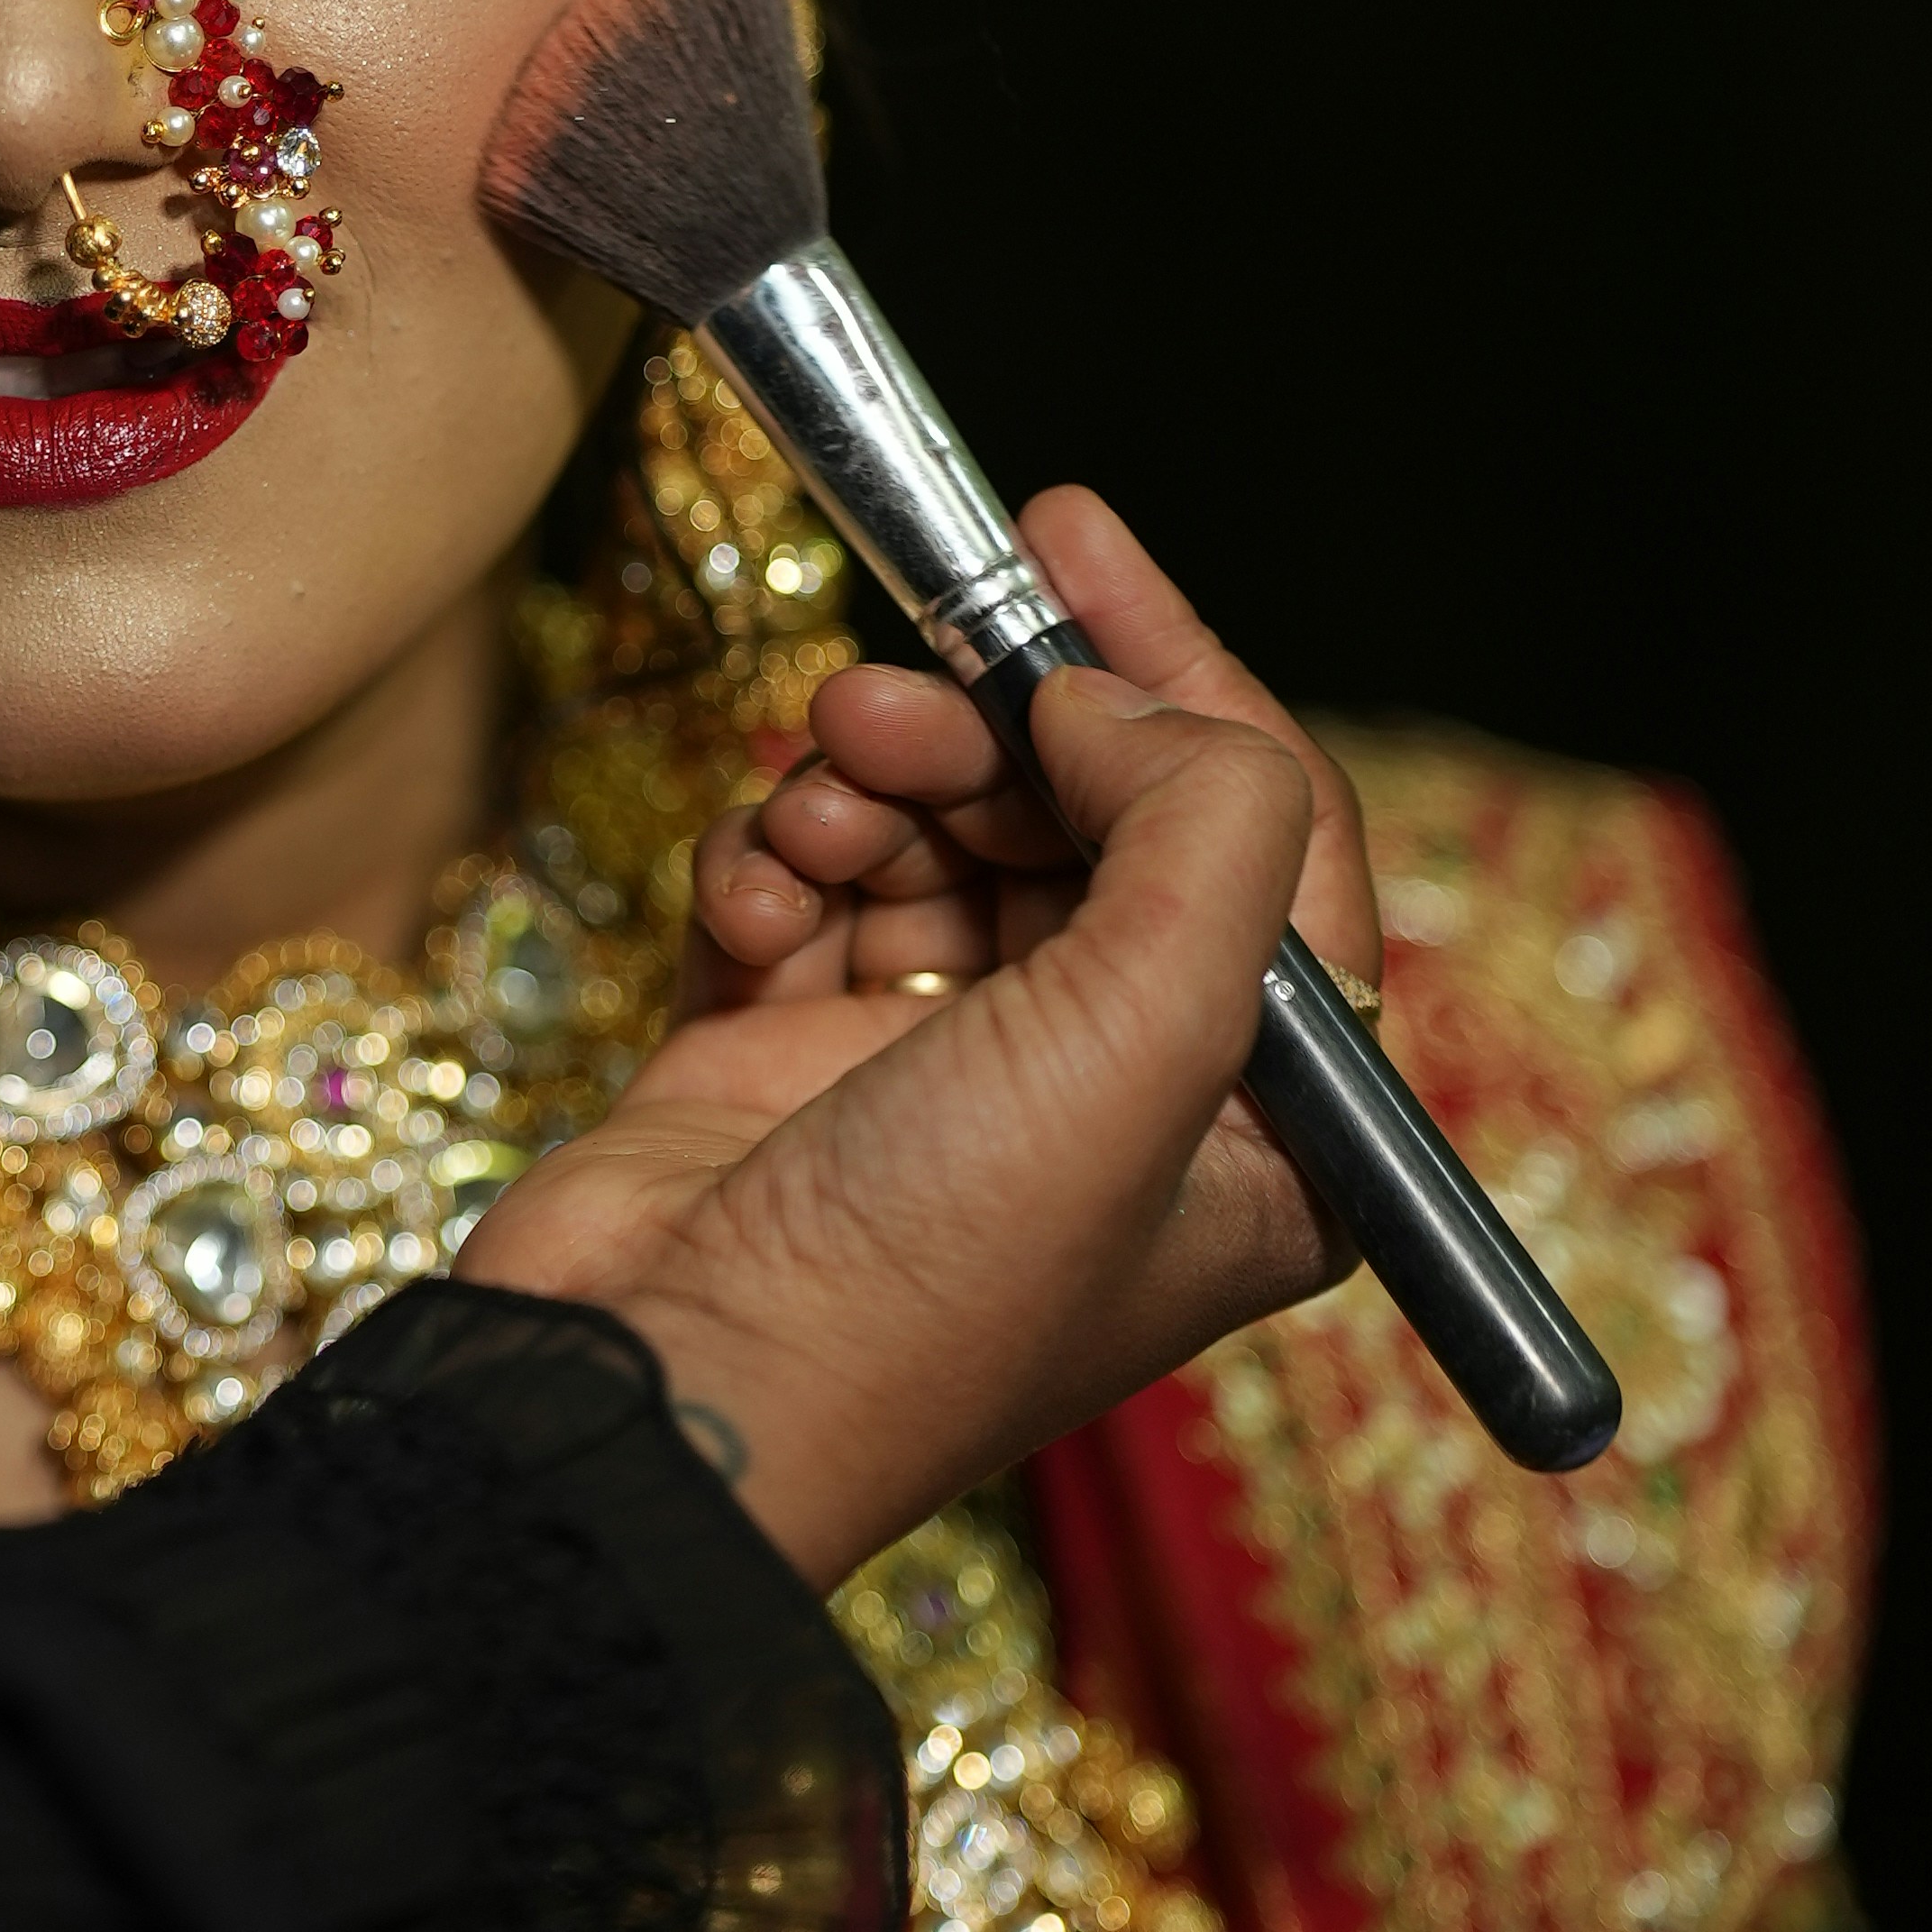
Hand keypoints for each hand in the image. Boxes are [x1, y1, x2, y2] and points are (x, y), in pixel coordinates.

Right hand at [463, 490, 1362, 1583]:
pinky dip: (776, 866)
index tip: (1066, 537)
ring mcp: (953, 1077)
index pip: (1269, 832)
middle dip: (987, 733)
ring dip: (869, 791)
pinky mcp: (796, 1060)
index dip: (1175, 670)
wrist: (661, 1394)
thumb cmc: (928, 1275)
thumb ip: (1206, 823)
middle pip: (1089, 813)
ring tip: (811, 812)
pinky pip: (813, 887)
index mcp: (1269, 1134)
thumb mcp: (1149, 1039)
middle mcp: (1123, 1098)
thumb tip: (1122, 699)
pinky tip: (752, 904)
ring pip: (941, 832)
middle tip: (890, 693)